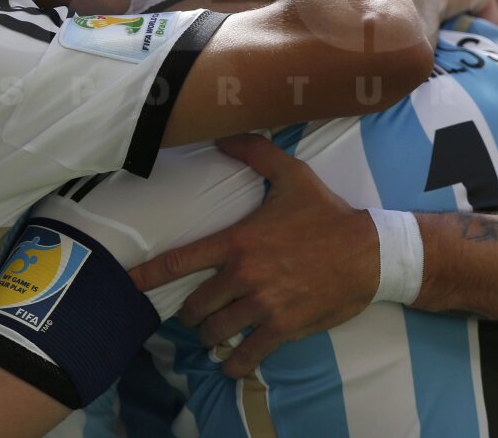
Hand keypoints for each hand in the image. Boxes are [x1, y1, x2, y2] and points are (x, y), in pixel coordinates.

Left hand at [130, 134, 377, 378]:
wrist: (369, 252)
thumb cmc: (327, 213)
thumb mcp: (292, 173)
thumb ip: (255, 152)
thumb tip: (223, 134)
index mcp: (238, 241)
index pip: (180, 261)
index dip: (148, 276)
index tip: (128, 285)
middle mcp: (244, 275)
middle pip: (194, 306)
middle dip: (190, 312)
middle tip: (196, 310)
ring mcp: (263, 305)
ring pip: (215, 332)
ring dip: (209, 335)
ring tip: (213, 333)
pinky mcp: (283, 328)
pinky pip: (245, 355)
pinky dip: (233, 363)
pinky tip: (231, 362)